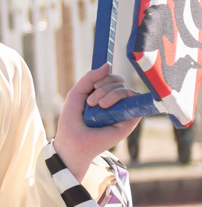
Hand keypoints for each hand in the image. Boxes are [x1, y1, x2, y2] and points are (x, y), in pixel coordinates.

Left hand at [53, 64, 139, 181]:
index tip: (91, 88)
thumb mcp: (77, 93)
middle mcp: (116, 103)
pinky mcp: (130, 120)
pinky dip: (119, 97)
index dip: (103, 78)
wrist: (73, 141)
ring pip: (126, 90)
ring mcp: (124, 111)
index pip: (112, 78)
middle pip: (119, 81)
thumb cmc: (73, 120)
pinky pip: (134, 100)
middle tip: (91, 102)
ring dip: (110, 92)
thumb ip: (90, 77)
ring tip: (98, 105)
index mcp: (104, 96)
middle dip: (104, 86)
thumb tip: (108, 65)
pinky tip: (105, 106)